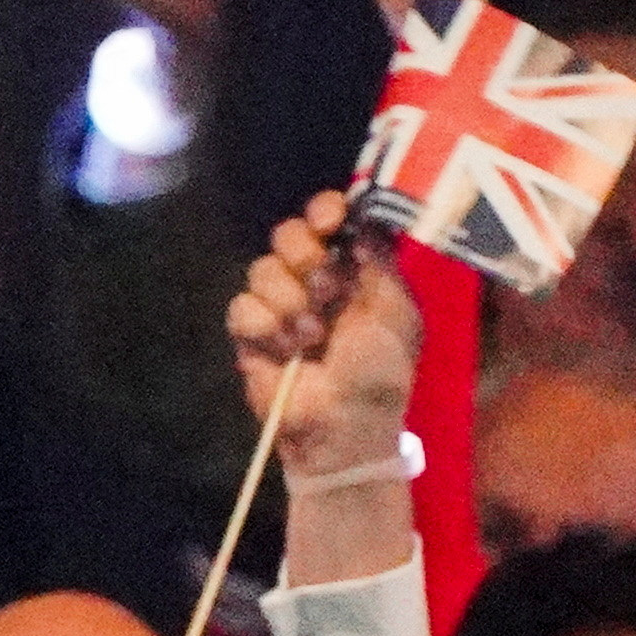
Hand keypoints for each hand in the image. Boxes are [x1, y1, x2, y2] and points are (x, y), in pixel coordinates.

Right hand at [225, 191, 417, 475]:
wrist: (342, 424)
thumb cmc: (380, 371)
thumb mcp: (396, 310)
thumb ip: (379, 261)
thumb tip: (357, 226)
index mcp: (354, 268)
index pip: (330, 220)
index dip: (324, 211)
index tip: (329, 220)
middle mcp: (314, 279)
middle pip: (288, 234)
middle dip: (304, 256)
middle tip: (326, 289)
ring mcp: (278, 306)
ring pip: (261, 270)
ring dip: (288, 301)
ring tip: (310, 337)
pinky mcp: (249, 335)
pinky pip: (240, 308)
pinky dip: (263, 326)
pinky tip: (284, 350)